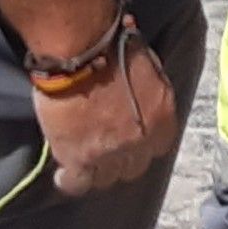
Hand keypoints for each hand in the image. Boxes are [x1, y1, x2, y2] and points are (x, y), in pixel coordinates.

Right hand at [37, 35, 178, 196]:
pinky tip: (65, 174)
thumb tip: (142, 89)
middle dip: (120, 159)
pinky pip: (77, 183)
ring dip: (96, 169)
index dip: (142, 144)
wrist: (82, 50)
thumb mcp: (147, 67)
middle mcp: (140, 142)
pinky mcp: (79, 158)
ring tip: (84, 159)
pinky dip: (71, 180)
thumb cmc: (114, 45)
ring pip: (106, 178)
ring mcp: (110, 154)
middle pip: (133, 167)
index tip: (130, 138)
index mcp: (162, 119)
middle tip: (104, 146)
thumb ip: (149, 88)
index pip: (158, 147)